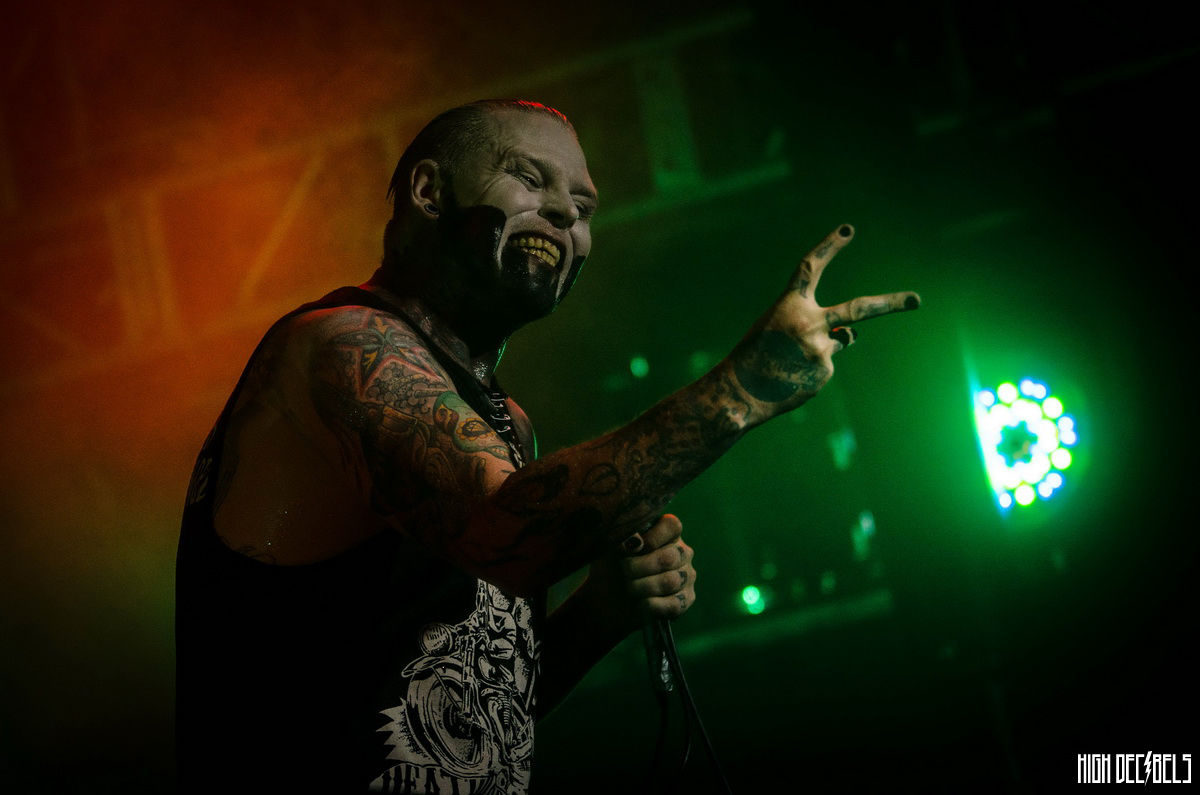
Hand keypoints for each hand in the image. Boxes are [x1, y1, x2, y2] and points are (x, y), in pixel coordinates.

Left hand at [585, 514, 695, 632]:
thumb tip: (636, 542)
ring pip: (671, 581)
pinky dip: (652, 604)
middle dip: (639, 567)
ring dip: (643, 587)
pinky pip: (675, 603)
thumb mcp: (612, 549)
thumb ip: (623, 539)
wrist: (609, 598)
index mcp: (667, 533)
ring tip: (628, 588)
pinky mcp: (687, 598)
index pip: (672, 525)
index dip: (652, 536)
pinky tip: (639, 603)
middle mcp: (682, 552)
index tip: (631, 547)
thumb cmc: (613, 566)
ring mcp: (687, 575)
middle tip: (623, 571)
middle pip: (669, 557)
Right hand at [728, 224, 919, 416]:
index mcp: (789, 305)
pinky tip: (791, 377)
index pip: (810, 268)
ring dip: (821, 348)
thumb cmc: (754, 355)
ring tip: (791, 361)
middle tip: (916, 300)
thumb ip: (812, 323)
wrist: (739, 392)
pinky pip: (827, 365)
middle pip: (859, 309)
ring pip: (838, 342)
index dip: (829, 247)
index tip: (848, 230)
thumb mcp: (775, 327)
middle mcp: (809, 323)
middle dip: (891, 304)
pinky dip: (812, 370)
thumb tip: (850, 336)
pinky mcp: (825, 372)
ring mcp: (820, 349)